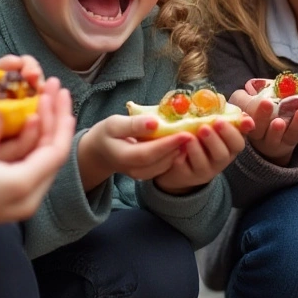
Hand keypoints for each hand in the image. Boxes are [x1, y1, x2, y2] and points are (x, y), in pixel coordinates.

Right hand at [77, 114, 192, 190]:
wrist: (101, 151)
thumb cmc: (108, 133)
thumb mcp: (114, 124)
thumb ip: (133, 125)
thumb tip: (154, 123)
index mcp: (123, 157)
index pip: (148, 153)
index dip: (167, 144)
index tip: (185, 133)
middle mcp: (134, 170)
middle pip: (160, 161)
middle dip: (179, 148)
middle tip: (196, 133)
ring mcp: (141, 174)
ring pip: (165, 165)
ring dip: (180, 152)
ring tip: (193, 136)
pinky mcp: (148, 173)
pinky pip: (165, 166)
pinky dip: (176, 154)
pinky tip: (184, 143)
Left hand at [154, 116, 254, 194]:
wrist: (179, 163)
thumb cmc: (199, 138)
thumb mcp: (211, 127)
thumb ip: (221, 118)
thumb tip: (234, 109)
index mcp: (228, 147)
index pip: (237, 143)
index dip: (233, 132)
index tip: (221, 120)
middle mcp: (219, 161)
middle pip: (222, 154)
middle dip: (214, 139)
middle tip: (204, 127)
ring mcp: (203, 170)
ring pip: (204, 163)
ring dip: (197, 149)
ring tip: (189, 137)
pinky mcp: (186, 176)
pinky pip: (185, 169)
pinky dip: (181, 158)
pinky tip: (177, 147)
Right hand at [230, 86, 297, 165]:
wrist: (264, 127)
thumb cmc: (252, 111)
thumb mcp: (241, 104)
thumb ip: (243, 98)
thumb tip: (250, 88)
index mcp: (256, 131)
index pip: (258, 126)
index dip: (262, 115)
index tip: (267, 102)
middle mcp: (272, 140)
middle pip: (284, 134)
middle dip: (295, 122)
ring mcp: (288, 139)